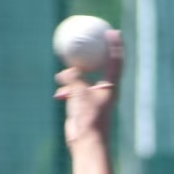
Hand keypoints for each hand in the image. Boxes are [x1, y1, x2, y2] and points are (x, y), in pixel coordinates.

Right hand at [56, 28, 123, 148]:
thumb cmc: (88, 118)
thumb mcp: (79, 92)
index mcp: (110, 86)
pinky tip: (58, 93)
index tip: (114, 31)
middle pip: (102, 66)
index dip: (115, 45)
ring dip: (73, 76)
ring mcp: (93, 98)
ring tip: (64, 70)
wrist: (86, 142)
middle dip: (97, 53)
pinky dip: (65, 91)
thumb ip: (74, 78)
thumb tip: (68, 70)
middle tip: (91, 38)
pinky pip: (73, 93)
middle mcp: (104, 91)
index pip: (115, 60)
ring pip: (84, 80)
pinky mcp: (83, 107)